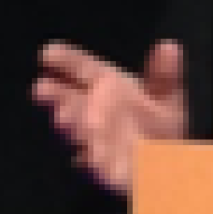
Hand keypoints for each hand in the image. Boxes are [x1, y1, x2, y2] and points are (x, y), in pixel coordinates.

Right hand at [32, 40, 186, 194]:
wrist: (168, 168)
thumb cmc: (160, 128)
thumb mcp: (167, 97)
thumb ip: (165, 73)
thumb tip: (169, 45)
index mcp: (111, 88)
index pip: (84, 70)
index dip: (67, 61)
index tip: (48, 52)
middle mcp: (98, 111)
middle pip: (74, 101)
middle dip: (60, 96)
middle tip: (43, 89)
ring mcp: (98, 140)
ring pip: (83, 130)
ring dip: (74, 124)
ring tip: (63, 116)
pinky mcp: (105, 168)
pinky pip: (99, 162)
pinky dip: (94, 158)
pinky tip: (87, 156)